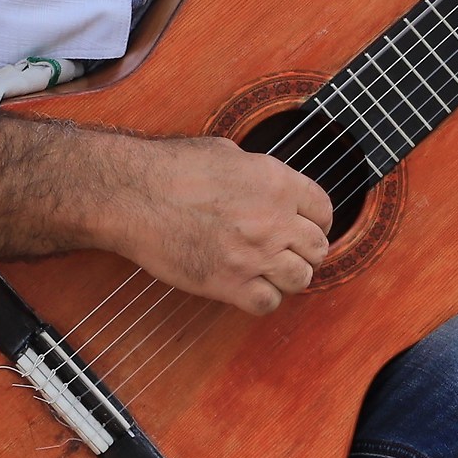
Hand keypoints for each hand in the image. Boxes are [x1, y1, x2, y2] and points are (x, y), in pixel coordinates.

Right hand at [109, 137, 332, 313]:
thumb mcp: (228, 154)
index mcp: (278, 183)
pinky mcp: (228, 283)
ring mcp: (253, 254)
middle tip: (285, 253)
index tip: (304, 228)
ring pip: (299, 279)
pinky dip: (262, 299)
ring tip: (268, 272)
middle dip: (304, 252)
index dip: (317, 222)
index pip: (324, 210)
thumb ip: (259, 174)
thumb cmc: (171, 168)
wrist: (133, 195)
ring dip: (286, 277)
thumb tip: (269, 185)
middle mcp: (274, 220)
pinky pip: (267, 303)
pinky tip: (248, 288)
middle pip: (317, 248)